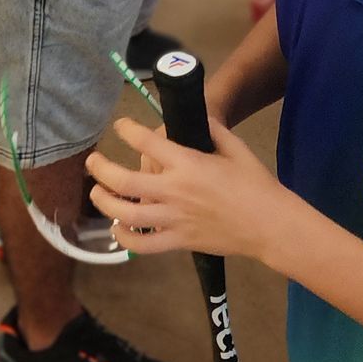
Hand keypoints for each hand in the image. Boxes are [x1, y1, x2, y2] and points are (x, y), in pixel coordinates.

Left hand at [87, 114, 290, 261]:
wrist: (269, 224)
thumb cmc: (255, 183)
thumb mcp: (235, 147)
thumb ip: (212, 129)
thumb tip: (195, 117)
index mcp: (188, 164)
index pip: (146, 142)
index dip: (128, 130)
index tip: (121, 125)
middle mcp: (174, 192)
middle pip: (123, 181)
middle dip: (101, 169)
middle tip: (93, 161)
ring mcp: (174, 220)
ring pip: (126, 214)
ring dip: (104, 202)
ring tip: (96, 193)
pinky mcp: (178, 242)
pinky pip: (143, 244)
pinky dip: (125, 238)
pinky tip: (118, 228)